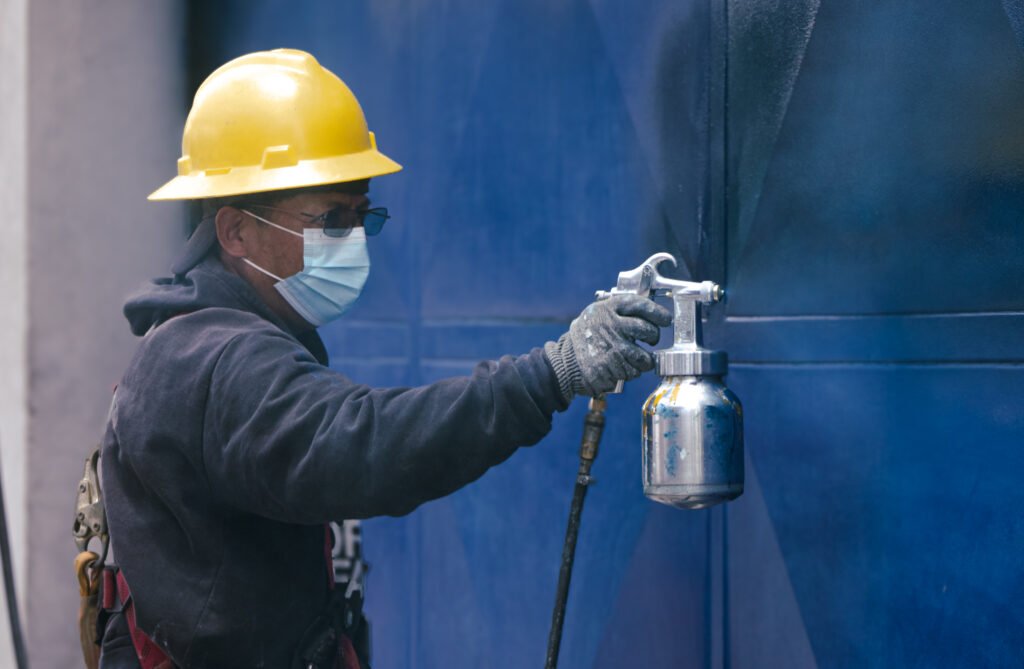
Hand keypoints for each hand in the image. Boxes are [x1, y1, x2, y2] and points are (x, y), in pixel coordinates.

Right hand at [544, 294, 671, 400]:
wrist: (565, 361)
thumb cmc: (586, 336)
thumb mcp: (598, 314)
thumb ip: (619, 312)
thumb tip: (650, 314)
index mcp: (608, 309)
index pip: (641, 305)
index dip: (658, 313)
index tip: (665, 319)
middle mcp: (611, 326)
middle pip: (647, 330)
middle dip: (653, 336)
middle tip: (651, 339)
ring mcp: (611, 348)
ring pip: (643, 357)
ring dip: (642, 360)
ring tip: (632, 357)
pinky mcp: (611, 368)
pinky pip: (633, 373)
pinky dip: (630, 372)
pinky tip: (619, 367)